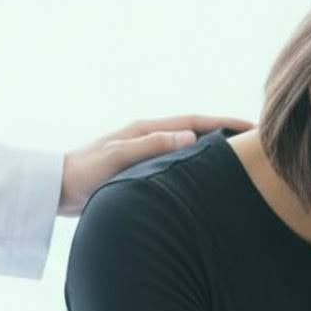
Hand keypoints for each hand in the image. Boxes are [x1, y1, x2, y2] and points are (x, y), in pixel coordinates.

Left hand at [57, 114, 254, 214]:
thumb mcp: (117, 158)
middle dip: (224, 135)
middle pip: (195, 132)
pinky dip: (194, 168)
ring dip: (211, 153)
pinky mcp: (139, 172)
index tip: (253, 127)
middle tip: (255, 145)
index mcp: (146, 129)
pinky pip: (176, 166)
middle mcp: (148, 137)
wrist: (55, 189)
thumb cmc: (83, 173)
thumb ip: (152, 146)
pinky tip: (203, 184)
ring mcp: (145, 154)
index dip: (224, 122)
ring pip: (187, 150)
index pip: (194, 121)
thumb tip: (191, 137)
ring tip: (238, 165)